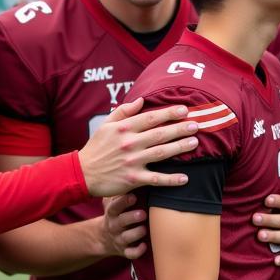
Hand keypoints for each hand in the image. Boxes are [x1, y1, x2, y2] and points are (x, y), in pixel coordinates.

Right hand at [79, 98, 198, 195]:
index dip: (169, 113)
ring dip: (179, 148)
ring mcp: (132, 162)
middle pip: (160, 134)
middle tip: (196, 125)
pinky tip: (185, 178)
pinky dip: (171, 180)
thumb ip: (123, 111)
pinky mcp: (133, 179)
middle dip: (180, 128)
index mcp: (123, 128)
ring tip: (195, 143)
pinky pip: (156, 179)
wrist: (82, 173)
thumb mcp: (105, 125)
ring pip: (161, 153)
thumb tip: (141, 100)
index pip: (150, 118)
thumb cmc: (96, 148)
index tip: (185, 110)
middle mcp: (129, 143)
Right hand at [100, 194, 146, 259]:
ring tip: (144, 229)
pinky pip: (130, 253)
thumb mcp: (113, 204)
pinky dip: (137, 251)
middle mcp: (114, 226)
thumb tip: (134, 174)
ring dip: (136, 234)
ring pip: (126, 238)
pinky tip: (144, 246)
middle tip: (143, 213)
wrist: (103, 237)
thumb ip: (120, 192)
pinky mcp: (124, 251)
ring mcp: (119, 239)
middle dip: (131, 218)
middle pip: (120, 222)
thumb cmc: (115, 215)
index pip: (114, 206)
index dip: (123, 202)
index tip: (133, 196)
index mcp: (112, 213)